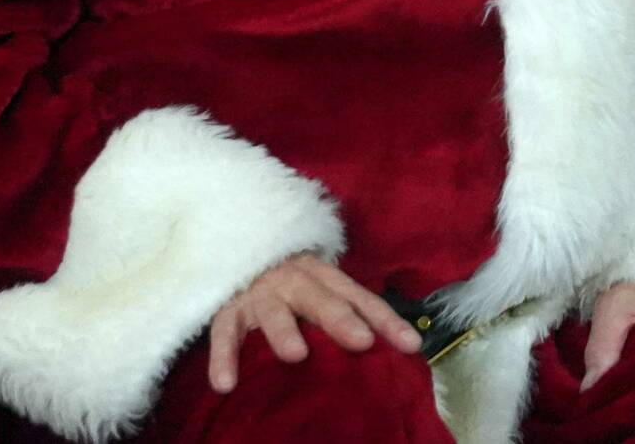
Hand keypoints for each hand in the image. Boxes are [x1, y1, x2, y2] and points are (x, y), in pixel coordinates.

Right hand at [207, 254, 421, 390]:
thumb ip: (347, 312)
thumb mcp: (322, 290)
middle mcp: (296, 281)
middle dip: (342, 319)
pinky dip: (223, 357)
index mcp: (326, 277)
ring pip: (274, 311)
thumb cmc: (292, 283)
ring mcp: (261, 294)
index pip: (361, 298)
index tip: (411, 344)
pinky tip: (225, 384)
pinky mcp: (228, 310)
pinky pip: (224, 333)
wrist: (241, 250)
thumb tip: (391, 347)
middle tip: (362, 341)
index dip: (386, 320)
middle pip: (322, 299)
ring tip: (297, 355)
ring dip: (285, 331)